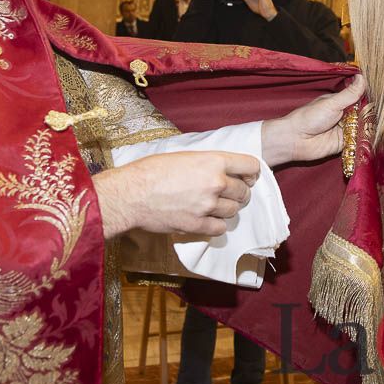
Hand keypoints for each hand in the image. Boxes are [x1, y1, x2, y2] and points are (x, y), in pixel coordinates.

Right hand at [92, 151, 258, 238]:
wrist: (131, 193)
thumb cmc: (152, 170)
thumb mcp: (185, 156)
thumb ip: (208, 163)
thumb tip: (222, 169)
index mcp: (214, 161)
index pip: (251, 166)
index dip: (251, 173)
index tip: (247, 178)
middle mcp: (215, 183)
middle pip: (244, 192)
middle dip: (239, 193)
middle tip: (229, 194)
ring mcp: (207, 206)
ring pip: (233, 211)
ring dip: (227, 209)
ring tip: (213, 206)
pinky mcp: (197, 225)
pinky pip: (220, 228)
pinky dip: (216, 225)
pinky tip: (206, 220)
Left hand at [260, 75, 367, 166]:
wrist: (296, 139)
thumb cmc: (309, 117)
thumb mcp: (332, 103)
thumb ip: (350, 93)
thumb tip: (362, 76)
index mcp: (341, 102)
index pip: (361, 99)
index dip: (370, 100)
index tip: (381, 99)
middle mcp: (345, 115)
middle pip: (364, 114)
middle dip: (371, 115)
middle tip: (377, 115)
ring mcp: (345, 129)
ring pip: (363, 128)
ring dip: (368, 128)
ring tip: (373, 126)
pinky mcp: (345, 143)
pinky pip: (358, 141)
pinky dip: (364, 140)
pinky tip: (369, 137)